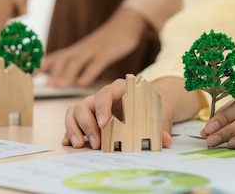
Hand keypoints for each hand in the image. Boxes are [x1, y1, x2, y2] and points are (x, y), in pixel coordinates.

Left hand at [41, 7, 145, 87]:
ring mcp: (93, 50)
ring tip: (56, 86)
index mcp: (74, 51)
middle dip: (47, 71)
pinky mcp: (107, 52)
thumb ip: (72, 65)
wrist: (126, 22)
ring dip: (65, 74)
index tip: (24, 77)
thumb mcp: (87, 53)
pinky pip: (96, 63)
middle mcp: (80, 50)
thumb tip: (54, 78)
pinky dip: (88, 73)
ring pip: (76, 62)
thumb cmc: (105, 42)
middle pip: (61, 60)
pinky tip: (82, 83)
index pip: (51, 58)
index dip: (37, 67)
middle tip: (35, 83)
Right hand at [62, 77, 200, 148]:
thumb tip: (165, 140)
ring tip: (79, 145)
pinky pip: (72, 122)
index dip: (102, 107)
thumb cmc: (152, 107)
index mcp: (118, 89)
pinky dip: (70, 132)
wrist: (149, 107)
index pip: (105, 93)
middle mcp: (101, 96)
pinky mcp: (86, 119)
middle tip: (96, 144)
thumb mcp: (160, 113)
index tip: (103, 123)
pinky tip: (69, 143)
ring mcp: (92, 107)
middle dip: (87, 125)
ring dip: (74, 128)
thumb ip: (162, 126)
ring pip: (74, 112)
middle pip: (85, 104)